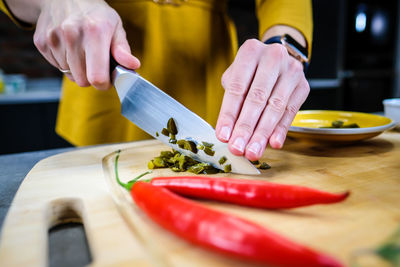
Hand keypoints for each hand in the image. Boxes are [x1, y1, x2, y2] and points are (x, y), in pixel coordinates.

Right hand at [33, 0, 139, 89]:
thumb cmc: (94, 14)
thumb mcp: (115, 26)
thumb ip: (123, 49)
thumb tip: (133, 66)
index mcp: (95, 32)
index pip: (97, 77)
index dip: (104, 84)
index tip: (107, 79)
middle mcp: (72, 34)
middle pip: (83, 81)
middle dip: (91, 77)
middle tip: (96, 63)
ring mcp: (54, 38)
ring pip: (69, 75)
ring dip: (78, 69)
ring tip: (82, 51)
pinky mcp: (42, 42)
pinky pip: (57, 67)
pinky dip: (65, 62)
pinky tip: (69, 47)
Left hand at [215, 39, 309, 160]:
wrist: (277, 58)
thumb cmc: (251, 72)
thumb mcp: (237, 78)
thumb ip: (233, 101)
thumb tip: (228, 133)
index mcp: (250, 51)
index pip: (237, 88)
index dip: (229, 114)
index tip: (223, 136)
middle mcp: (273, 57)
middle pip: (257, 98)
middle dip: (246, 127)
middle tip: (237, 148)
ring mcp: (291, 70)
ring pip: (275, 106)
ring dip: (262, 133)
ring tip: (252, 151)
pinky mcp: (303, 85)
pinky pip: (291, 111)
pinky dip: (281, 129)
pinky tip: (273, 143)